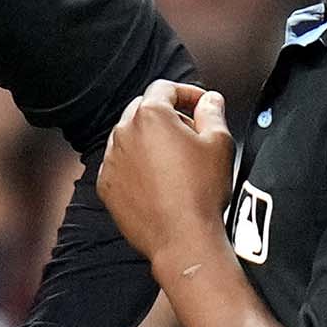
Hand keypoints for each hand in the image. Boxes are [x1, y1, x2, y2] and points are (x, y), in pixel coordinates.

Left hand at [97, 81, 231, 263]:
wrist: (183, 238)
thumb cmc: (202, 191)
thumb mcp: (219, 143)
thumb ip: (212, 112)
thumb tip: (209, 100)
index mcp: (150, 115)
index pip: (164, 88)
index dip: (187, 93)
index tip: (200, 105)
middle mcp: (124, 133)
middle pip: (144, 110)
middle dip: (168, 115)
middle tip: (192, 133)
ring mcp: (112, 160)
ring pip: (130, 137)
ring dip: (150, 140)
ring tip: (176, 160)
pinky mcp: (107, 185)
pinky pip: (121, 164)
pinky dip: (137, 165)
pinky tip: (159, 180)